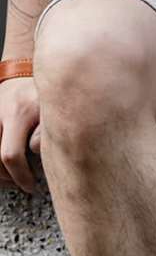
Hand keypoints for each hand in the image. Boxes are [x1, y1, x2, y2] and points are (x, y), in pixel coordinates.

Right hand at [0, 76, 40, 192]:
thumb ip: (46, 131)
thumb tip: (35, 150)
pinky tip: (4, 169)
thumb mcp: (50, 109)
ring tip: (15, 179)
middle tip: (25, 184)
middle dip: (10, 177)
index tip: (31, 185)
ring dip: (0, 172)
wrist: (21, 70)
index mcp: (17, 114)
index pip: (11, 155)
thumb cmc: (40, 93)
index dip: (21, 176)